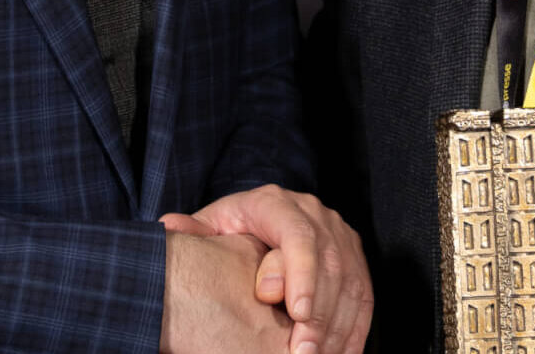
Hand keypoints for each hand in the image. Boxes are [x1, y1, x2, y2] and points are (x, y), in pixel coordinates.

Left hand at [161, 185, 371, 353]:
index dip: (301, 273)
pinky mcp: (354, 258)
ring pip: (349, 282)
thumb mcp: (211, 226)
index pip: (297, 234)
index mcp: (276, 203)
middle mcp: (315, 213)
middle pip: (327, 263)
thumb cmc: (232, 231)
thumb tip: (171, 227)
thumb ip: (194, 232)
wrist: (262, 220)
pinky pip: (363, 296)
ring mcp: (339, 235)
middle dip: (319, 315)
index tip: (297, 313)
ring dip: (336, 328)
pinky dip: (354, 330)